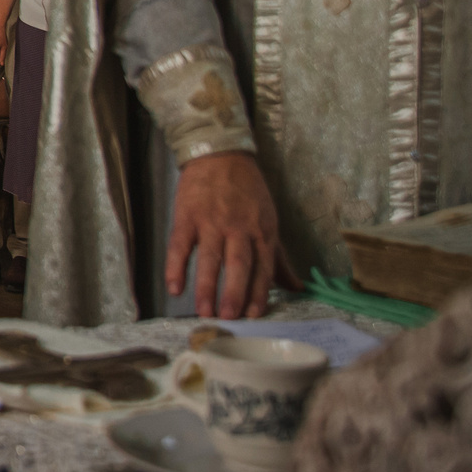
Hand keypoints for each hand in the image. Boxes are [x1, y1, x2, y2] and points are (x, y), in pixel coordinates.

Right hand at [166, 152, 297, 318]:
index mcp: (262, 231)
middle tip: (228, 317)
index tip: (254, 315)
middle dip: (234, 293)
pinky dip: (176, 266)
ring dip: (207, 286)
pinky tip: (174, 287)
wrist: (220, 154)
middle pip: (238, 265)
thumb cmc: (247, 191)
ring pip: (211, 258)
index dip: (259, 292)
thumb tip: (297, 288)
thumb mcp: (269, 220)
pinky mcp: (187, 216)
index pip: (263, 267)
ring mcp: (212, 221)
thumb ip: (279, 257)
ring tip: (204, 310)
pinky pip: (180, 245)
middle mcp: (239, 228)